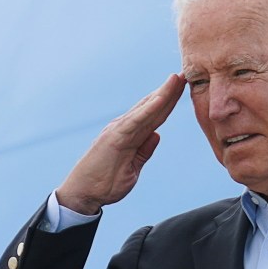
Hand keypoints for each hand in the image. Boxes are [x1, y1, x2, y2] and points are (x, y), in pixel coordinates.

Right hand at [56, 74, 185, 213]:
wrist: (82, 194)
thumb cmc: (105, 182)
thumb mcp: (132, 167)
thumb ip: (144, 151)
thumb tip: (156, 135)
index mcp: (131, 135)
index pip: (154, 116)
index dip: (169, 102)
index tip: (183, 89)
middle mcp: (124, 128)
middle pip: (152, 107)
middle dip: (170, 92)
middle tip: (185, 75)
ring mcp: (119, 131)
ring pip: (145, 109)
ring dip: (162, 94)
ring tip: (177, 79)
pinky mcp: (115, 137)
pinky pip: (136, 121)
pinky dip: (149, 109)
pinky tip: (161, 99)